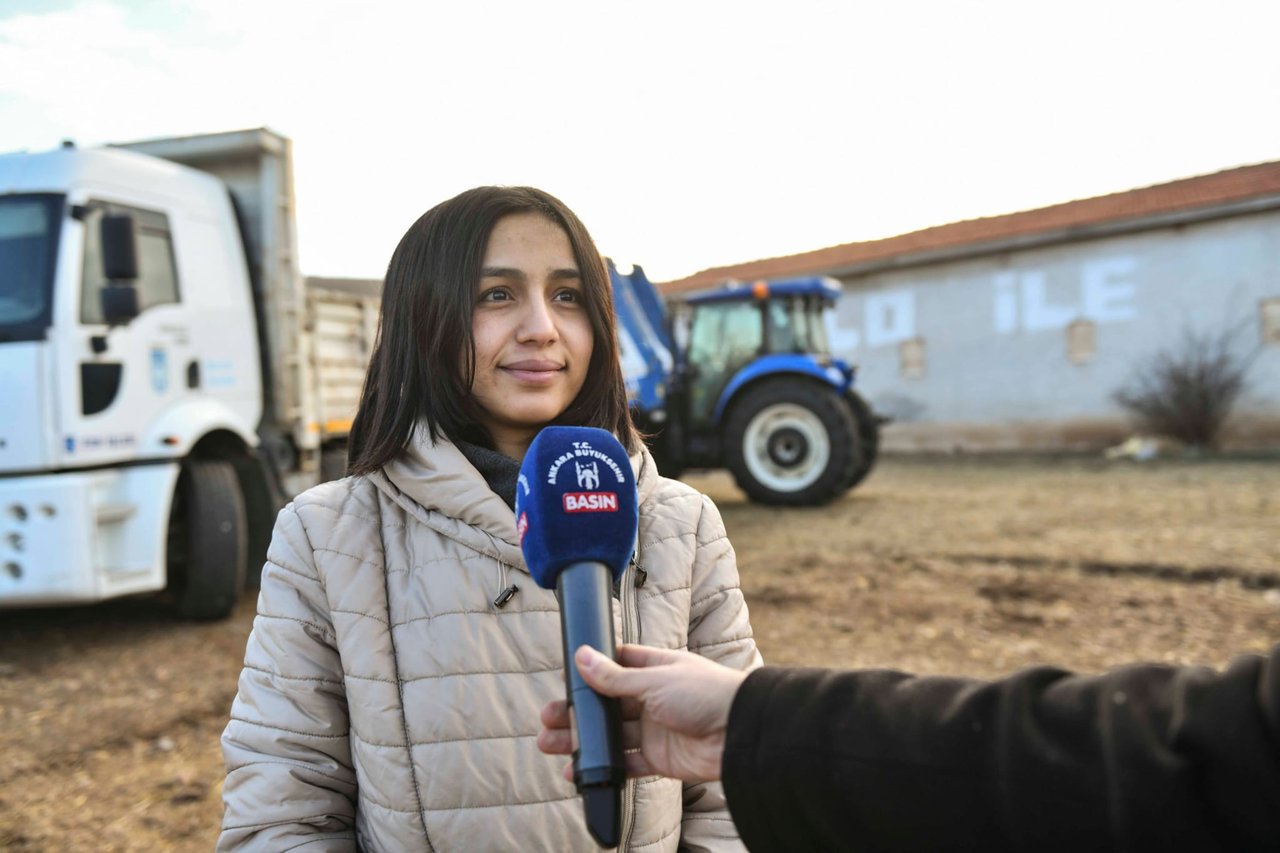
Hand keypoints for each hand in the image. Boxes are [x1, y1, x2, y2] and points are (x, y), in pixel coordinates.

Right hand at [537, 644, 747, 782]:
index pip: (618, 665)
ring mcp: (656, 729)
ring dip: (583, 740)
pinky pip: (626, 763)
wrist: (740, 734)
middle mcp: (654, 698)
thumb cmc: (705, 694)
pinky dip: (604, 766)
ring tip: (550, 744)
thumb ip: (615, 677)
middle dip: (578, 712)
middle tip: (546, 718)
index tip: (566, 679)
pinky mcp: (660, 758)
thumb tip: (582, 657)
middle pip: (608, 704)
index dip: (592, 671)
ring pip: (612, 735)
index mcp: (657, 668)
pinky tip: (578, 769)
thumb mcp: (655, 681)